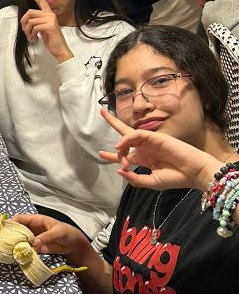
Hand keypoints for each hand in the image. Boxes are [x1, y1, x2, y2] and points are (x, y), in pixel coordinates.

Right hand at [11, 213, 91, 265]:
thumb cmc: (67, 233)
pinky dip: (22, 251)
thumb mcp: (58, 232)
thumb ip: (46, 237)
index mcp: (36, 220)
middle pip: (18, 229)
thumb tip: (33, 243)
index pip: (20, 218)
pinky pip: (26, 248)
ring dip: (16, 244)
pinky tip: (18, 255)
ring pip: (20, 239)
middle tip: (6, 242)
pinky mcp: (36, 247)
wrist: (74, 245)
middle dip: (11, 234)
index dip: (12, 222)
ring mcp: (33, 238)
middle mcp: (32, 228)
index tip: (6, 230)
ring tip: (10, 249)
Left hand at [20, 0, 71, 61]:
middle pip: (30, 12)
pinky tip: (35, 38)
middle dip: (24, 21)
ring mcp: (51, 20)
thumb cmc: (50, 39)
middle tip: (24, 30)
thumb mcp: (42, 28)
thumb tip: (25, 20)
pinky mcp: (50, 26)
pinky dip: (32, 34)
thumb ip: (37, 21)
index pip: (41, 0)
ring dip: (27, 31)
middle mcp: (50, 14)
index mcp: (49, 13)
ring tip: (30, 37)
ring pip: (31, 21)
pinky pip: (35, 27)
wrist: (59, 49)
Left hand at [99, 107, 219, 192]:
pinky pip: (136, 135)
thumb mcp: (150, 182)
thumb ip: (134, 178)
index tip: (100, 153)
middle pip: (124, 135)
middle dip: (113, 122)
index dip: (112, 155)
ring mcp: (150, 142)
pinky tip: (121, 147)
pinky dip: (127, 140)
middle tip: (101, 112)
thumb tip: (119, 170)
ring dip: (121, 149)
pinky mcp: (156, 137)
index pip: (125, 154)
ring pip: (128, 136)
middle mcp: (145, 148)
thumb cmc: (175, 178)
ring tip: (124, 161)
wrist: (193, 173)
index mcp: (144, 159)